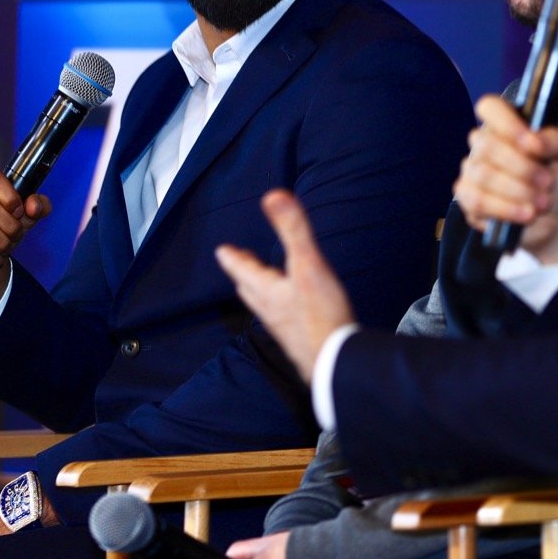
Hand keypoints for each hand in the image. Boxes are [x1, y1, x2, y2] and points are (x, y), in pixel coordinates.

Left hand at [216, 191, 354, 383]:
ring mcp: (286, 328)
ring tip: (263, 284)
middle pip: (251, 289)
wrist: (335, 362)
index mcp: (268, 291)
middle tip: (239, 264)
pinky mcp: (302, 339)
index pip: (243, 271)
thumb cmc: (321, 315)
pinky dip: (281, 307)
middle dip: (244, 274)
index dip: (233, 258)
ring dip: (261, 291)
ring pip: (266, 305)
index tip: (222, 250)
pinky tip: (294, 309)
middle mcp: (272, 311)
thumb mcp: (308, 264)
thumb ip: (293, 229)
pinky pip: (284, 318)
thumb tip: (274, 195)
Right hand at [453, 95, 557, 262]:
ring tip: (542, 202)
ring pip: (482, 175)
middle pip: (486, 145)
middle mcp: (486, 144)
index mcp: (509, 124)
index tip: (529, 142)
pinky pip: (476, 200)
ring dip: (518, 191)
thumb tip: (533, 141)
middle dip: (522, 168)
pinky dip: (506, 209)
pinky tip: (526, 214)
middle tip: (548, 181)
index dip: (506, 123)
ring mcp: (473, 171)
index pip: (489, 107)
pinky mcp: (469, 199)